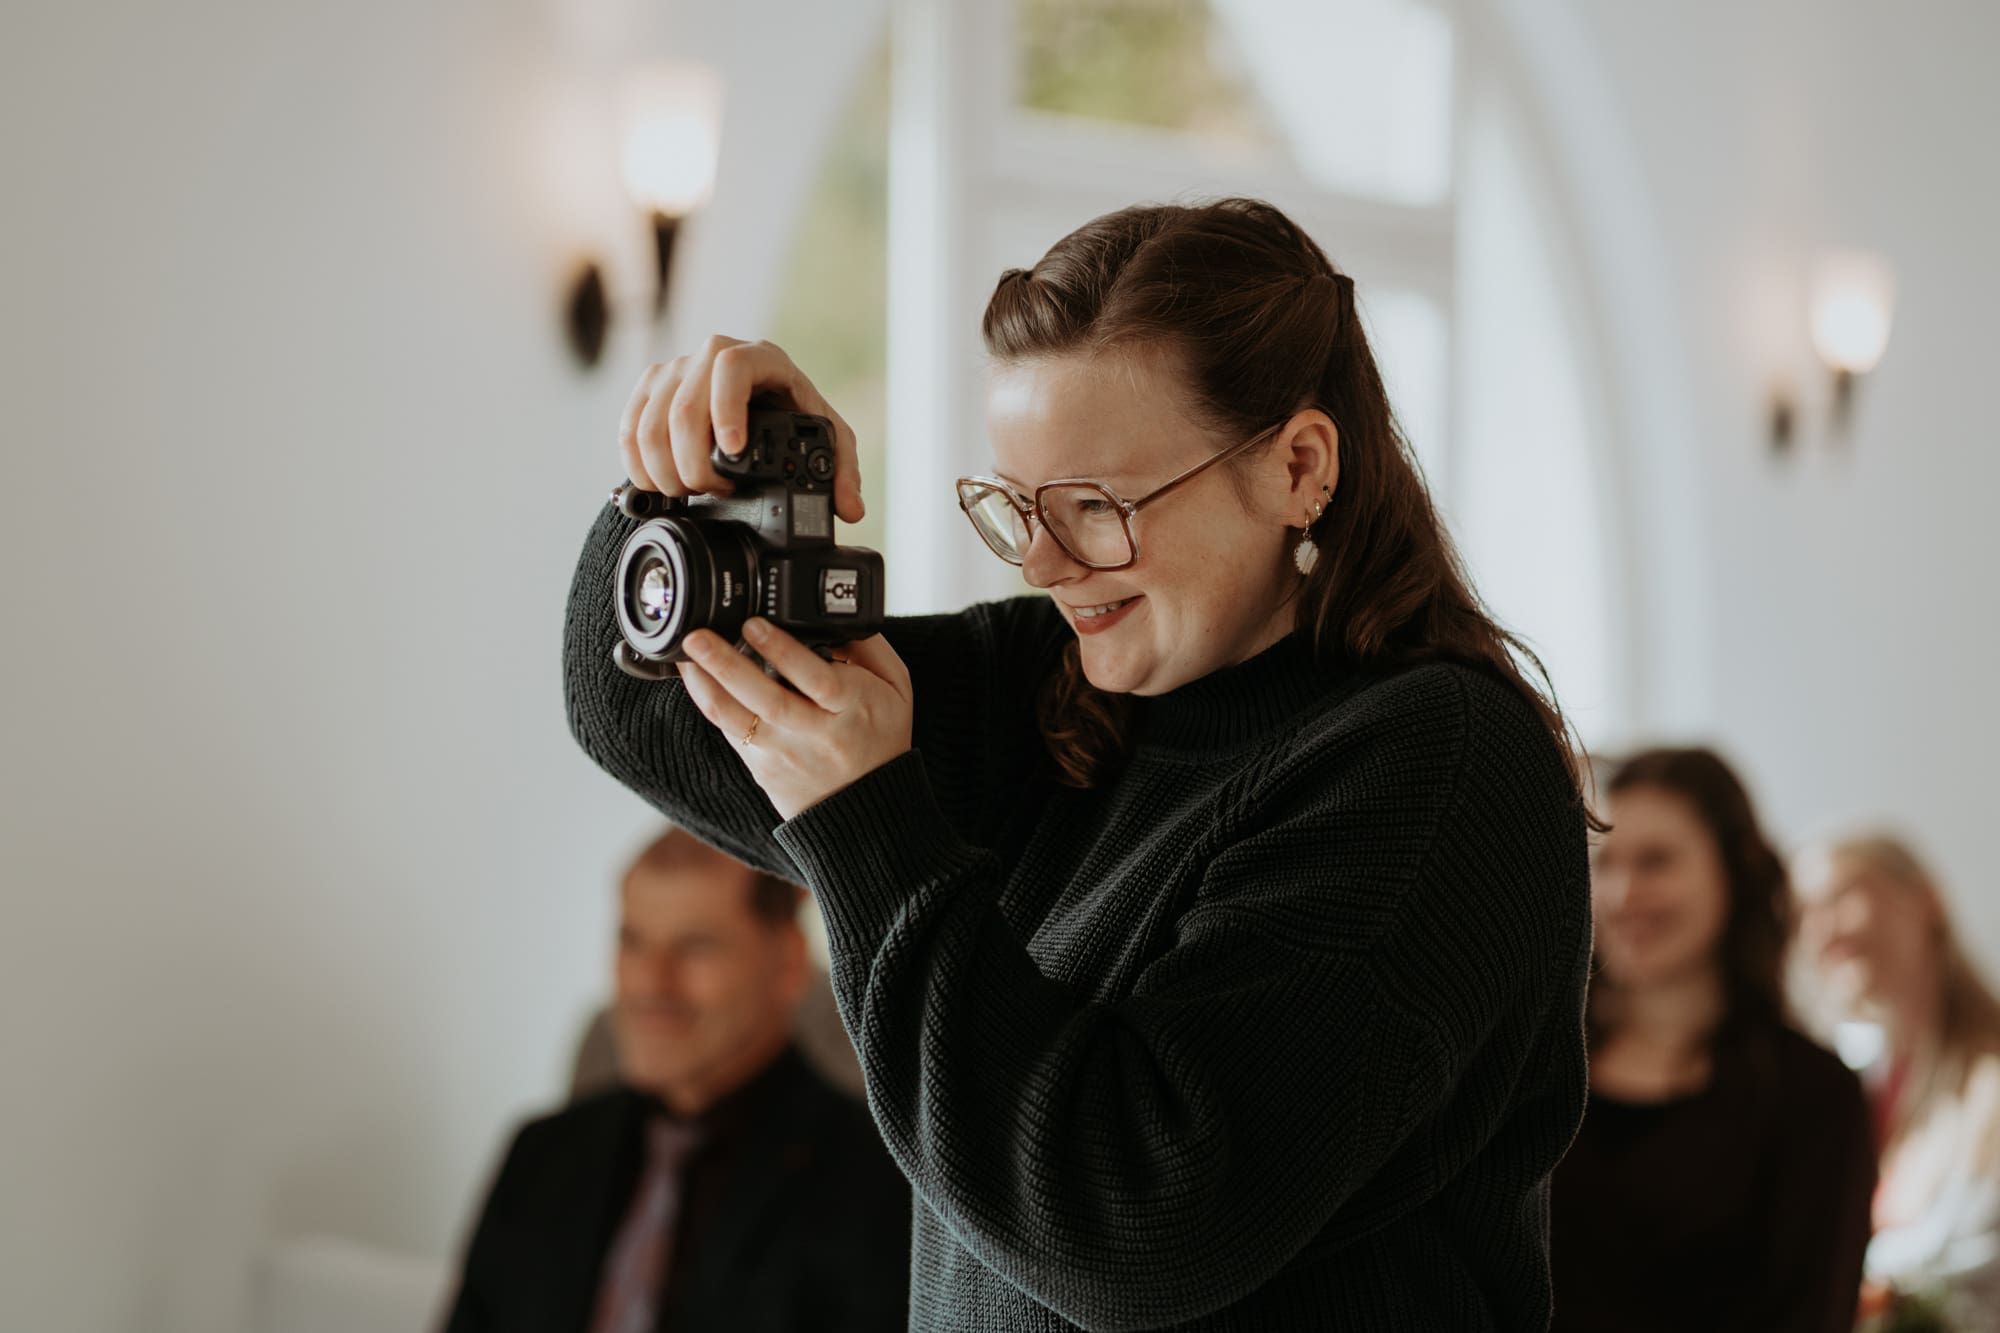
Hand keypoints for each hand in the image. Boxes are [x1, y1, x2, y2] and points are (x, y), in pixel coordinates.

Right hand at [617, 335, 865, 523]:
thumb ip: (843, 470)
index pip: (732, 367)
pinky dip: (638, 464)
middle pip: (683, 405)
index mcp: (761, 357)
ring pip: (649, 422)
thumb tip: (850, 508)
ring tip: (689, 493)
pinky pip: (629, 427)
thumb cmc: (793, 414)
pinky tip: (658, 486)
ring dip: (664, 470)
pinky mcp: (650, 389)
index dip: (726, 410)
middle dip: (692, 462)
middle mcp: (713, 354)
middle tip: (711, 491)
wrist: (760, 401)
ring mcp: (676, 369)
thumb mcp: (828, 438)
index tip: (732, 452)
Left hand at [678, 618, 912, 820]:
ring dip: (706, 684)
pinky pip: (728, 732)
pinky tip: (695, 677)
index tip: (754, 624)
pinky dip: (708, 701)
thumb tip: (832, 612)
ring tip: (685, 654)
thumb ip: (869, 644)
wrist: (867, 806)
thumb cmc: (881, 735)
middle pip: (768, 699)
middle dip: (728, 665)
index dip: (782, 651)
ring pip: (737, 719)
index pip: (816, 679)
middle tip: (699, 637)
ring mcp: (785, 753)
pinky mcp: (761, 766)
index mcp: (854, 708)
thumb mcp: (895, 685)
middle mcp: (816, 734)